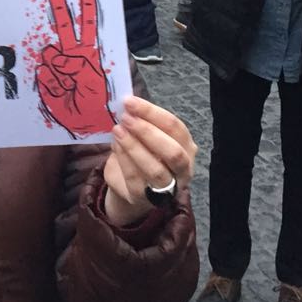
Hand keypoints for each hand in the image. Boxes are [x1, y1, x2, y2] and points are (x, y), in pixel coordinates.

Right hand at [36, 0, 117, 137]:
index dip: (87, 8)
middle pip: (64, 27)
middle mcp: (71, 56)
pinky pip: (43, 75)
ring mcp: (56, 67)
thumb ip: (78, 66)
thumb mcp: (94, 83)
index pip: (88, 26)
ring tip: (69, 88)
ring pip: (49, 55)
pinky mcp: (44, 79)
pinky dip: (51, 85)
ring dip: (58, 72)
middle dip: (60, 8)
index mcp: (88, 54)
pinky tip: (60, 93)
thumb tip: (56, 56)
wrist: (83, 125)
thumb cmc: (95, 103)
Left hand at [100, 95, 197, 226]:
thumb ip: (141, 121)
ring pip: (156, 169)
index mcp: (186, 146)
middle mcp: (183, 168)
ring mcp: (168, 187)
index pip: (175, 127)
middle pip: (172, 151)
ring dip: (134, 147)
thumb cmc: (142, 154)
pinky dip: (124, 160)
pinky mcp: (147, 199)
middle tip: (126, 118)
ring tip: (118, 130)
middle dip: (147, 131)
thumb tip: (126, 104)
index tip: (130, 101)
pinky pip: (136, 179)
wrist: (129, 186)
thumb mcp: (145, 135)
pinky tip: (115, 145)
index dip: (152, 113)